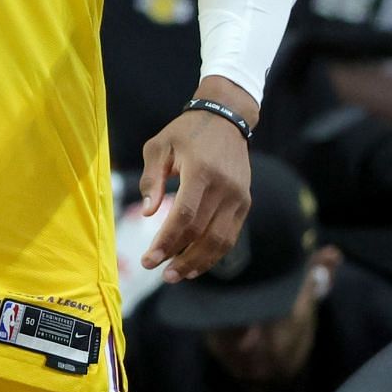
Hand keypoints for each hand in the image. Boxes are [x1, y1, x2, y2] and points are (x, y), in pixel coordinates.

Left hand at [139, 79, 254, 280]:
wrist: (225, 117)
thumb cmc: (185, 133)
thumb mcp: (158, 146)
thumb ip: (151, 180)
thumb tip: (146, 214)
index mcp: (201, 172)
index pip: (185, 217)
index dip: (166, 242)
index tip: (148, 259)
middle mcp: (225, 187)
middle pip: (203, 234)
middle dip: (180, 257)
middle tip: (159, 273)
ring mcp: (239, 196)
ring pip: (221, 240)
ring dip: (199, 262)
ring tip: (177, 275)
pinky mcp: (245, 202)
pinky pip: (231, 235)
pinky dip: (214, 253)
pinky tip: (196, 262)